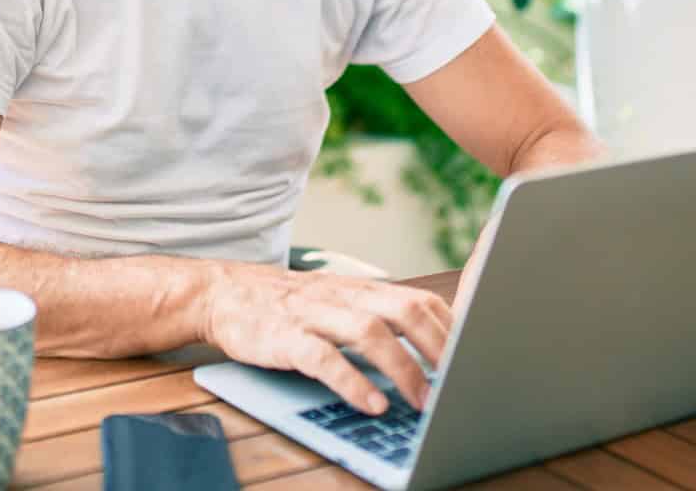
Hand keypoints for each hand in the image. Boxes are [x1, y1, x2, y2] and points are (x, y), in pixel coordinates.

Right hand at [196, 262, 451, 415]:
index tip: (475, 359)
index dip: (452, 330)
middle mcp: (343, 297)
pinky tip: (371, 405)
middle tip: (459, 384)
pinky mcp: (284, 337)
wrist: (221, 292)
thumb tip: (427, 351)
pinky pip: (323, 358)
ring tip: (422, 403)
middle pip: (405, 311)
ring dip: (403, 369)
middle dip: (440, 350)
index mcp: (360, 290)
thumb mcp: (335, 303)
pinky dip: (352, 382)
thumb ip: (374, 318)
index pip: (419, 301)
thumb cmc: (286, 306)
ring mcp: (313, 315)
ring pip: (369, 332)